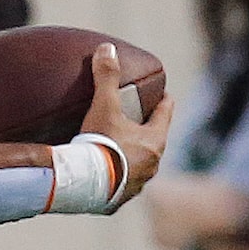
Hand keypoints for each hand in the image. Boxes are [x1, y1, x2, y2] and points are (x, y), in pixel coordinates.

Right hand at [79, 43, 171, 206]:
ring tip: (115, 152)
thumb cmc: (100, 145)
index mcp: (154, 141)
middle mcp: (152, 165)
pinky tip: (103, 177)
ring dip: (131, 158)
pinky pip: (121, 187)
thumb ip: (106, 77)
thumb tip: (107, 48)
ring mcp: (137, 185)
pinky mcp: (119, 201)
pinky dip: (115, 180)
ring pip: (140, 167)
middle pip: (154, 141)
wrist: (83, 184)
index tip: (161, 94)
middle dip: (145, 131)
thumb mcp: (104, 107)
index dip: (163, 101)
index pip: (165, 113)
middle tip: (132, 121)